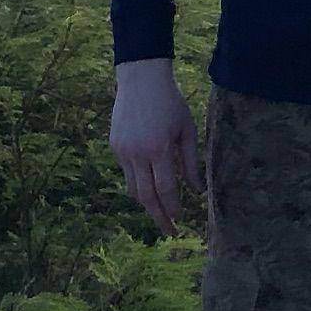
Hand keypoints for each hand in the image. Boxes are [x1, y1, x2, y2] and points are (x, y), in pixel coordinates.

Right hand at [110, 59, 204, 231]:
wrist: (141, 80)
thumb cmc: (170, 103)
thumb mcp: (188, 130)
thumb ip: (191, 162)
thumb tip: (196, 191)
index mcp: (159, 150)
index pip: (165, 190)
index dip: (173, 208)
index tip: (180, 220)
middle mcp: (138, 154)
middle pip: (146, 197)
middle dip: (158, 217)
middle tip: (169, 230)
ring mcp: (123, 151)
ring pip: (133, 189)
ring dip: (146, 203)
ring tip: (159, 212)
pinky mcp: (114, 147)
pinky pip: (126, 174)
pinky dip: (138, 184)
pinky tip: (148, 185)